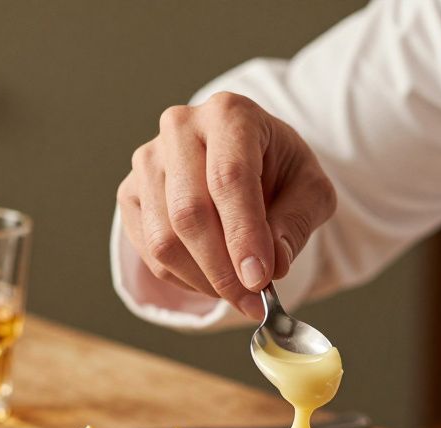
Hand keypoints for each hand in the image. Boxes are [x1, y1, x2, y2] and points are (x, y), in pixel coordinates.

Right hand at [117, 92, 336, 318]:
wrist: (246, 158)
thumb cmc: (279, 170)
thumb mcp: (310, 190)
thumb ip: (296, 223)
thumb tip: (271, 265)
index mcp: (230, 114)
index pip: (229, 178)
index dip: (243, 234)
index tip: (260, 279)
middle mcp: (180, 127)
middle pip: (189, 212)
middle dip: (222, 268)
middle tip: (252, 300)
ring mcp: (148, 160)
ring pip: (164, 238)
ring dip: (203, 279)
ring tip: (238, 293)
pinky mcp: (131, 191)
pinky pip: (149, 250)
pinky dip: (183, 278)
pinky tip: (212, 279)